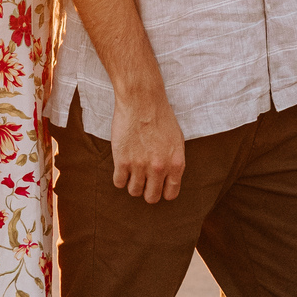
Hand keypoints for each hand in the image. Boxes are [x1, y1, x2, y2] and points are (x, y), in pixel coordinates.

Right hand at [110, 83, 184, 203]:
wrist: (141, 99)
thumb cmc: (160, 115)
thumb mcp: (177, 139)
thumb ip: (174, 161)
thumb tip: (169, 177)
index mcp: (176, 164)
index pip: (170, 194)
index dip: (163, 191)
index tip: (157, 185)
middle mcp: (159, 168)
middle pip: (151, 197)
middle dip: (147, 190)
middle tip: (143, 180)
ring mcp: (140, 166)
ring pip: (134, 191)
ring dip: (132, 183)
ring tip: (132, 170)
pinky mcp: (122, 161)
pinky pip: (119, 182)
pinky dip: (119, 177)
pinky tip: (122, 166)